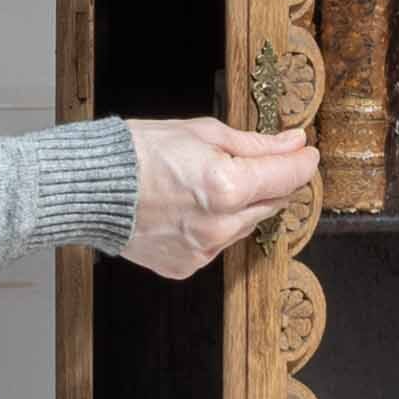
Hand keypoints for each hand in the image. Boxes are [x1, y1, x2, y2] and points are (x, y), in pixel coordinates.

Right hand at [117, 115, 322, 279]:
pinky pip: (217, 244)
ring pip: (245, 226)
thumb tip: (294, 143)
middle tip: (260, 161)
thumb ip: (256, 145)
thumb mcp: (204, 133)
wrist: (91, 187)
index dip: (303, 161)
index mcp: (228, 187)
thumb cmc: (140, 151)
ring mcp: (204, 251)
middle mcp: (221, 226)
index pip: (288, 176)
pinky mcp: (187, 266)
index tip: (306, 151)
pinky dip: (215, 226)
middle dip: (272, 181)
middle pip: (272, 203)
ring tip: (210, 182)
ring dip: (242, 205)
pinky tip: (191, 206)